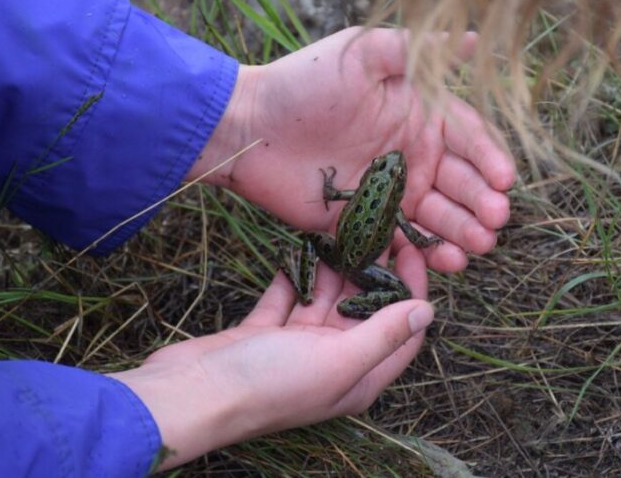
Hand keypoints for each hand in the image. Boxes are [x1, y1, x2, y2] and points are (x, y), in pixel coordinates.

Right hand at [111, 245, 431, 469]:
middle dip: (372, 271)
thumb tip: (427, 311)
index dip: (412, 290)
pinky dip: (294, 275)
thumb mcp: (338, 359)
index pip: (401, 331)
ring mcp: (296, 347)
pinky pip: (288, 297)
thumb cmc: (270, 382)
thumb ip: (384, 334)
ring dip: (333, 268)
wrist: (192, 393)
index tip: (412, 248)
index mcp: (359, 376)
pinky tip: (299, 247)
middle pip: (364, 310)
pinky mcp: (264, 333)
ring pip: (325, 299)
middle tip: (376, 227)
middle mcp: (333, 362)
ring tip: (343, 229)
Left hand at [189, 27, 514, 272]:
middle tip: (496, 219)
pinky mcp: (363, 224)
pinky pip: (400, 243)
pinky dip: (424, 254)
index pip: (466, 137)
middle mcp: (411, 155)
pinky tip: (446, 261)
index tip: (504, 179)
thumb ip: (413, 51)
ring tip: (480, 245)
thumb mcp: (360, 55)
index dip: (488, 158)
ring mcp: (389, 192)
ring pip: (437, 216)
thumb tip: (469, 39)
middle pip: (458, 182)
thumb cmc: (303, 83)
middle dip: (481, 201)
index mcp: (417, 114)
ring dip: (461, 231)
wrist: (249, 127)